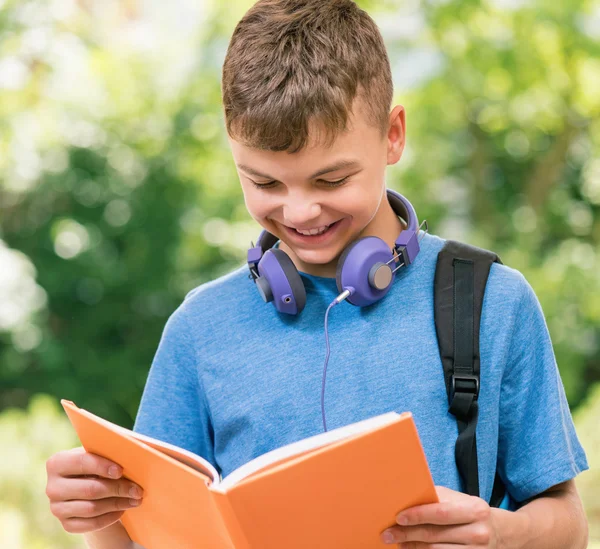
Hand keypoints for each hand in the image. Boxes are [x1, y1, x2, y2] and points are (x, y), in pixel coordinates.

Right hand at [45, 446, 143, 533]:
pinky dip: (109, 517)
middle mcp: (52, 487)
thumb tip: (133, 453)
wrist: (88, 485)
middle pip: (89, 489)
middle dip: (117, 489)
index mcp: (57, 462)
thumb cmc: (97, 464)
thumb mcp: (98, 454)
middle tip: (138, 489)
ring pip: (92, 508)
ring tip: (135, 499)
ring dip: (117, 503)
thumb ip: (108, 452)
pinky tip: (122, 510)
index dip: (102, 466)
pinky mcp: (65, 524)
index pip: (81, 462)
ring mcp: (57, 508)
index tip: (121, 471)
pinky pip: (90, 524)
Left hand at [380, 485, 498, 547]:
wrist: (501, 533)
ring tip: (398, 543)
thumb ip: (436, 498)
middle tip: (387, 534)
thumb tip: (405, 499)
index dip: (418, 515)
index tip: (398, 517)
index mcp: (475, 510)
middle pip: (435, 535)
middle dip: (407, 534)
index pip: (441, 513)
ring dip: (412, 547)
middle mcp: (478, 533)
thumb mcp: (459, 500)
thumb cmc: (470, 512)